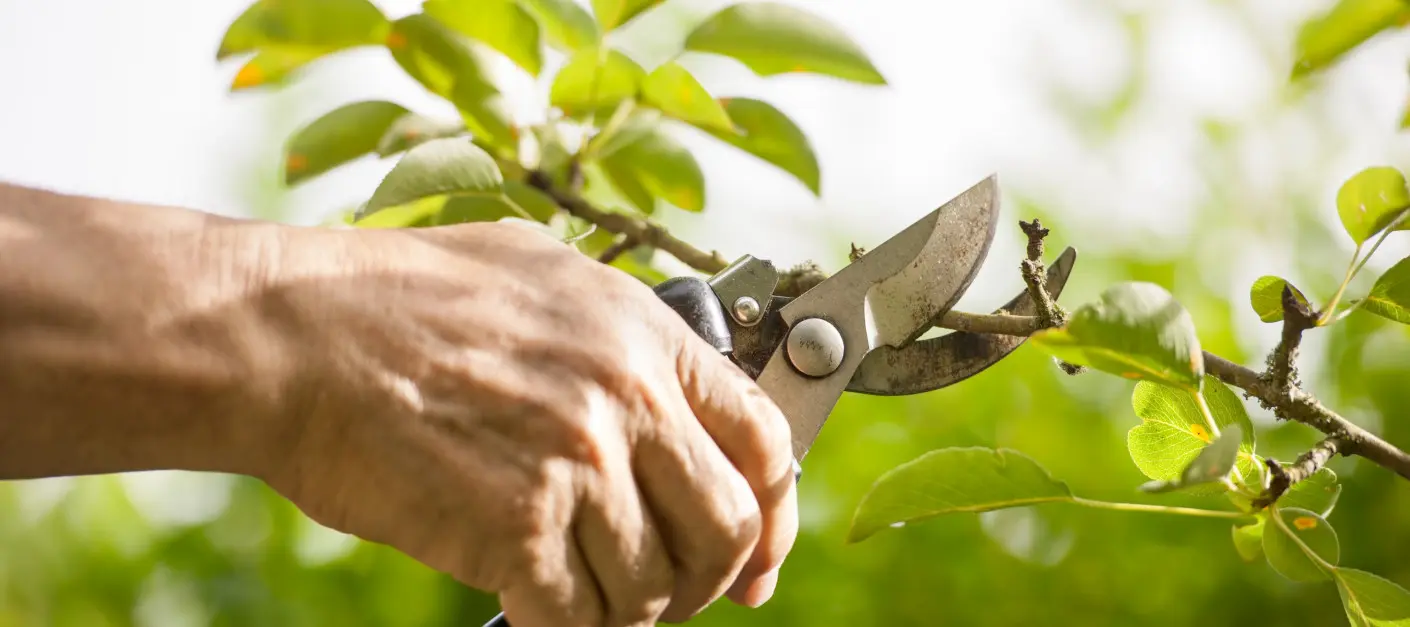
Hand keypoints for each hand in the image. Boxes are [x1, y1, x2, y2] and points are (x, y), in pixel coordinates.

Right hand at [258, 221, 798, 625]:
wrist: (294, 334)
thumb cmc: (400, 298)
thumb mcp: (540, 275)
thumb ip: (620, 334)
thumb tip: (671, 395)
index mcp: (645, 334)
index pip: (765, 439)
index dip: (773, 513)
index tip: (757, 557)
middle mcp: (627, 397)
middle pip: (727, 527)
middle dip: (710, 580)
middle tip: (672, 595)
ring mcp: (576, 462)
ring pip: (654, 587)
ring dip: (629, 610)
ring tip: (585, 594)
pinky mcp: (515, 527)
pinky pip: (579, 618)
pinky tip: (538, 610)